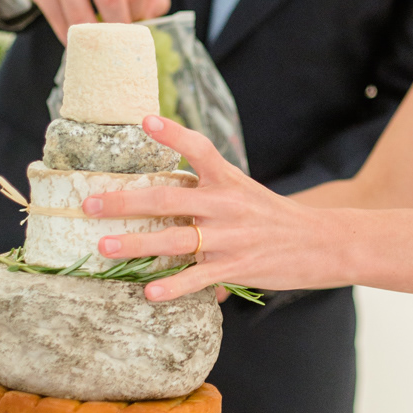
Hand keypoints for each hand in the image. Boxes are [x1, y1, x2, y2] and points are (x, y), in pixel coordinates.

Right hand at [14, 0, 169, 42]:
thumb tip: (149, 19)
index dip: (139, 13)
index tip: (135, 21)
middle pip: (111, 0)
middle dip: (120, 29)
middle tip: (121, 40)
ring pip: (81, 16)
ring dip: (95, 39)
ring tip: (102, 44)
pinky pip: (59, 21)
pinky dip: (73, 39)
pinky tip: (81, 40)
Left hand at [80, 116, 340, 300]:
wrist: (322, 243)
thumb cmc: (275, 218)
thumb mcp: (244, 192)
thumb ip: (207, 191)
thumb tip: (170, 197)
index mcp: (227, 180)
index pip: (198, 148)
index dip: (171, 133)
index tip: (144, 119)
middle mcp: (225, 204)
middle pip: (167, 197)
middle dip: (125, 201)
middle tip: (90, 204)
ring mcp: (229, 237)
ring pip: (174, 240)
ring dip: (135, 243)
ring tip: (104, 246)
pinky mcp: (236, 267)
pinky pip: (197, 278)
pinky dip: (172, 287)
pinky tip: (149, 293)